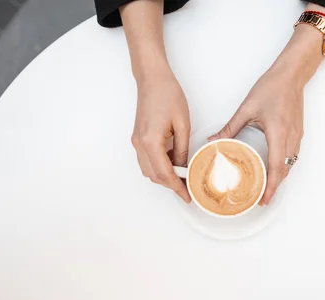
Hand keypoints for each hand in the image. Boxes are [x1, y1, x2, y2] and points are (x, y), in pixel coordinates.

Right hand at [131, 72, 191, 202]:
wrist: (152, 79)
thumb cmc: (167, 95)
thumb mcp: (182, 123)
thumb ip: (183, 149)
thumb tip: (184, 167)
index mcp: (151, 141)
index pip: (164, 174)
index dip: (176, 187)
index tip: (187, 196)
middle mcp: (139, 144)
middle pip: (154, 176)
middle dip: (171, 185)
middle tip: (188, 187)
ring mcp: (136, 142)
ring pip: (149, 170)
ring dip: (164, 177)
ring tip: (182, 175)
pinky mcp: (137, 139)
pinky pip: (147, 161)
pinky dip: (159, 167)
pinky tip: (173, 163)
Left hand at [210, 24, 324, 204]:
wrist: (292, 74)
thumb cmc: (272, 87)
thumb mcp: (247, 109)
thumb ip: (230, 127)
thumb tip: (213, 140)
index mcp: (277, 133)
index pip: (275, 168)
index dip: (270, 187)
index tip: (263, 199)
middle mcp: (290, 138)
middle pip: (284, 171)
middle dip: (274, 187)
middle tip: (261, 198)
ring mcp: (297, 136)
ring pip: (290, 165)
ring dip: (280, 178)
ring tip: (266, 187)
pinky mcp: (298, 133)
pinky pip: (292, 156)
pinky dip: (284, 166)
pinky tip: (274, 168)